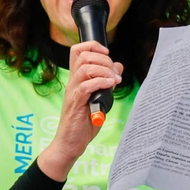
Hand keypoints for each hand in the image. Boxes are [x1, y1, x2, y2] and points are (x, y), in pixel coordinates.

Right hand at [38, 41, 122, 180]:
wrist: (71, 143)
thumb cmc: (83, 123)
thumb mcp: (100, 99)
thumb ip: (107, 82)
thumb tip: (118, 67)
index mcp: (77, 79)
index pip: (78, 51)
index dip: (92, 46)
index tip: (107, 53)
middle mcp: (73, 82)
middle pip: (83, 56)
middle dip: (103, 59)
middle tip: (114, 73)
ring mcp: (73, 92)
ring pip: (85, 68)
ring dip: (104, 70)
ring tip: (114, 81)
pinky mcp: (75, 103)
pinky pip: (86, 86)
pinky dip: (100, 82)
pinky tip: (109, 86)